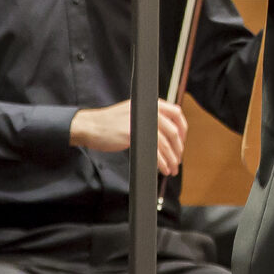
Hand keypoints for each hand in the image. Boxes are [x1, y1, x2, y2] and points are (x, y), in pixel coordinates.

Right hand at [70, 99, 188, 175]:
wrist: (90, 126)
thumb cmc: (110, 122)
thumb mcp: (134, 112)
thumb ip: (151, 117)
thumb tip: (169, 133)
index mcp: (151, 104)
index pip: (177, 113)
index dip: (183, 129)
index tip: (182, 142)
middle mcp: (148, 111)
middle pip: (173, 131)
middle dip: (178, 149)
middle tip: (178, 160)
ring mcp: (140, 122)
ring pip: (165, 144)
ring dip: (171, 159)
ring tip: (172, 168)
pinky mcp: (132, 135)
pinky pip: (153, 151)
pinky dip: (161, 162)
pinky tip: (162, 168)